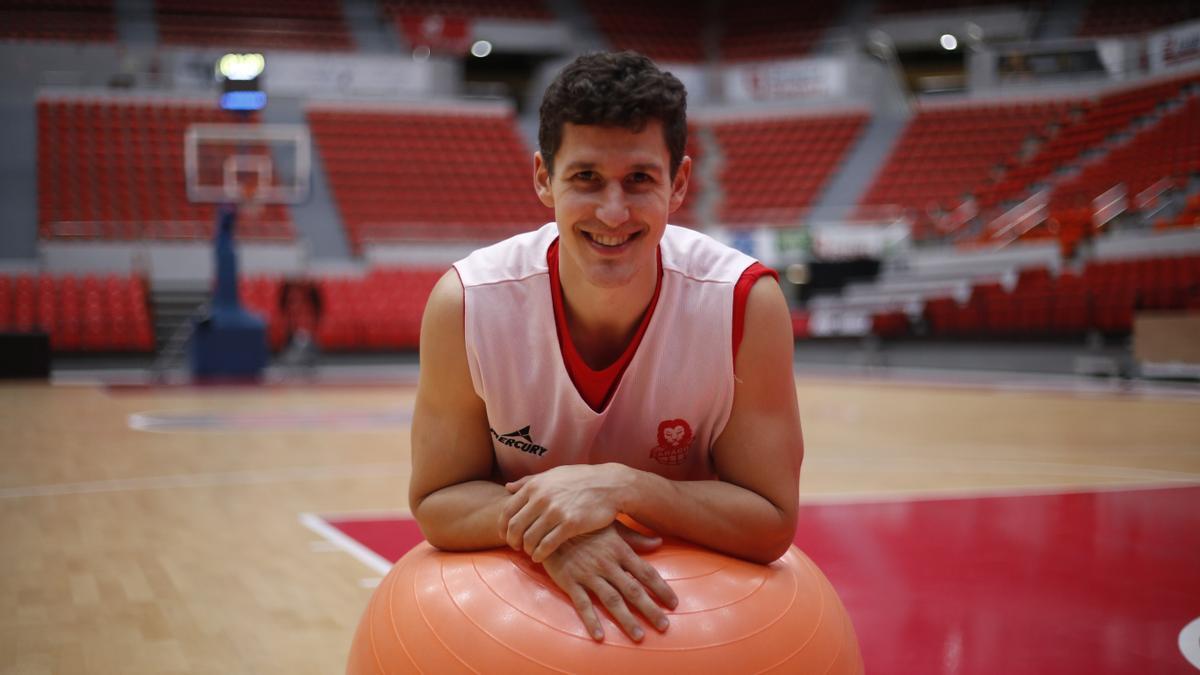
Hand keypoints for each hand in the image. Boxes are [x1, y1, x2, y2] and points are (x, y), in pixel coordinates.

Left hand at [500, 463, 631, 561]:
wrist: (610, 485)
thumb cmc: (580, 479)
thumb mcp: (553, 474)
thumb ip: (529, 481)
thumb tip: (507, 487)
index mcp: (535, 486)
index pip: (507, 511)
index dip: (503, 527)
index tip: (506, 536)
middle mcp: (542, 498)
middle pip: (515, 527)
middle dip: (512, 541)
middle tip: (517, 547)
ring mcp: (556, 511)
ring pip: (529, 538)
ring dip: (527, 549)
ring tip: (531, 552)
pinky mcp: (570, 524)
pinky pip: (547, 545)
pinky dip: (539, 554)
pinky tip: (540, 557)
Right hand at [541, 521, 677, 641]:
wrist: (551, 523)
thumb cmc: (584, 525)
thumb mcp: (611, 526)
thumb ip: (635, 538)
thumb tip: (659, 542)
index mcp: (619, 550)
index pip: (646, 572)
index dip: (661, 588)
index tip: (674, 603)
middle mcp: (607, 564)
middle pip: (633, 590)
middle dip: (650, 609)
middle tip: (664, 626)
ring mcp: (588, 573)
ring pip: (612, 600)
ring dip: (626, 619)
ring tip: (639, 636)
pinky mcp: (570, 581)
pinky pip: (582, 604)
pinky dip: (591, 620)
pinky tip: (600, 636)